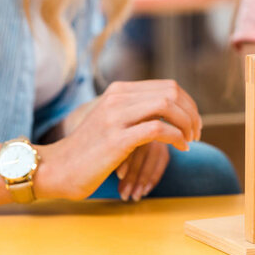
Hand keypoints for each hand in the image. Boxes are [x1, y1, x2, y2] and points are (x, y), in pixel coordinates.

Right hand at [34, 80, 200, 200]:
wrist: (57, 168)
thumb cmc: (91, 150)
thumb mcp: (114, 121)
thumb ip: (138, 112)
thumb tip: (173, 112)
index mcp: (120, 91)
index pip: (168, 86)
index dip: (188, 104)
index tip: (194, 124)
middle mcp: (118, 98)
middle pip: (171, 92)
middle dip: (192, 113)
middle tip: (196, 133)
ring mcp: (116, 117)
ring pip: (167, 106)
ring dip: (187, 124)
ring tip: (190, 141)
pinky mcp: (117, 139)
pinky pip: (158, 130)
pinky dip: (177, 138)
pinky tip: (181, 148)